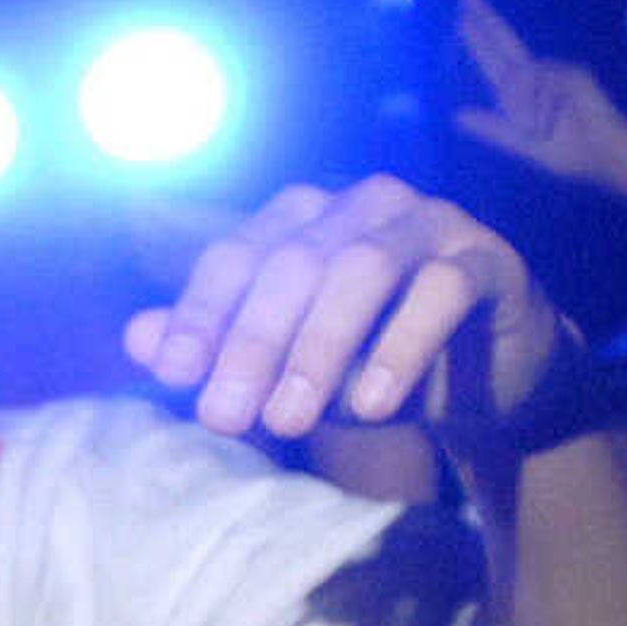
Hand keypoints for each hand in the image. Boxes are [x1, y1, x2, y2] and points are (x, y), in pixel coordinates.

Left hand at [122, 175, 565, 442]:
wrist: (485, 379)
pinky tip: (371, 406)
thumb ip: (221, 348)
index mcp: (305, 218)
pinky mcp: (487, 259)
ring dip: (319, 349)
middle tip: (224, 418)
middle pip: (293, 263)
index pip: (236, 255)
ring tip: (290, 421)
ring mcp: (430, 222)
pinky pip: (440, 291)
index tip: (172, 378)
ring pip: (363, 268)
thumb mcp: (289, 366)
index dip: (201, 314)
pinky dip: (400, 348)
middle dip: (252, 344)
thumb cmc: (372, 363)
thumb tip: (139, 339)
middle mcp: (364, 204)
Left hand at [450, 0, 626, 192]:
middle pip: (504, 41)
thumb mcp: (520, 141)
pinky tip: (554, 119)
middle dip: (484, 19)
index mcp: (520, 91)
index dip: (478, 38)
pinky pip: (541, 85)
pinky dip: (541, 109)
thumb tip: (456, 114)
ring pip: (519, 82)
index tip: (462, 17)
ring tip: (543, 130)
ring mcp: (555, 71)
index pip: (494, 58)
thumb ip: (490, 127)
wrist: (599, 157)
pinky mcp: (571, 73)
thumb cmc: (566, 151)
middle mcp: (536, 74)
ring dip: (526, 113)